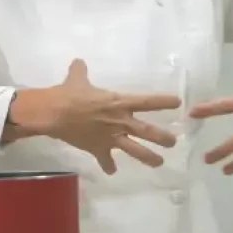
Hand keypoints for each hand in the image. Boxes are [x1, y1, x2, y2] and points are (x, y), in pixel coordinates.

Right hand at [7, 60, 181, 173]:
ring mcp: (110, 137)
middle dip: (163, 138)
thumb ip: (81, 70)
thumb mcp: (76, 77)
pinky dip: (108, 166)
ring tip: (159, 163)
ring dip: (149, 158)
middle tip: (174, 142)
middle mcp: (120, 121)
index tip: (177, 102)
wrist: (55, 113)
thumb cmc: (69, 93)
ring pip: (135, 150)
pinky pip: (106, 160)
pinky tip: (111, 171)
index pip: (147, 101)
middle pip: (148, 131)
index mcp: (119, 102)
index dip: (163, 101)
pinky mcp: (98, 149)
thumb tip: (78, 62)